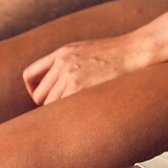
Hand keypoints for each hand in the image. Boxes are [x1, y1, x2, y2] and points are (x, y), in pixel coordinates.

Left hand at [23, 32, 159, 104]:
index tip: (46, 100)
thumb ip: (71, 64)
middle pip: (38, 95)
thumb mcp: (89, 51)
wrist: (137, 50)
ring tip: (76, 117)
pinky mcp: (79, 86)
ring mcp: (69, 74)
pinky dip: (68, 116)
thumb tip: (61, 88)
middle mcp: (62, 62)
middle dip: (48, 107)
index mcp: (62, 52)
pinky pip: (61, 109)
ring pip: (49, 105)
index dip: (34, 91)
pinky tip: (81, 118)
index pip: (30, 75)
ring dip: (60, 114)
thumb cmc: (119, 55)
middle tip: (65, 114)